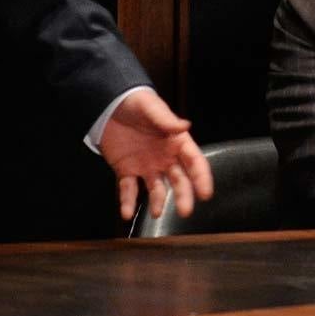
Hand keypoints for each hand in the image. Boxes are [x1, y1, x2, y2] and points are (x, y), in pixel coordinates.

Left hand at [98, 90, 212, 220]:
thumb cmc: (136, 102)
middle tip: (185, 211)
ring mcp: (146, 166)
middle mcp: (165, 158)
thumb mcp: (151, 107)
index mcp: (176, 142)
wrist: (109, 104)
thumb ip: (166, 120)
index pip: (194, 162)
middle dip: (183, 196)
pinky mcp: (126, 171)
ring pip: (156, 189)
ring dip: (158, 202)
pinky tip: (126, 213)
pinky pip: (129, 189)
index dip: (201, 178)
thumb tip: (185, 126)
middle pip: (179, 180)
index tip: (205, 194)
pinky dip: (128, 202)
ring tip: (156, 213)